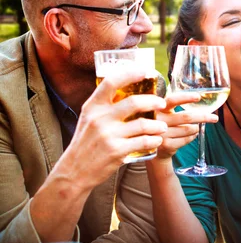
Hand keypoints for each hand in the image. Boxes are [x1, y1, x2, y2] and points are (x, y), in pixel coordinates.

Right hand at [60, 69, 167, 190]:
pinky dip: (154, 140)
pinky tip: (156, 140)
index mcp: (93, 106)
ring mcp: (108, 135)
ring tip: (162, 127)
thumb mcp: (89, 119)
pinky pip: (143, 141)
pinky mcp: (117, 151)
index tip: (147, 72)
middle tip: (162, 104)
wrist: (75, 171)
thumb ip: (105, 105)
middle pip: (134, 102)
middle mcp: (100, 118)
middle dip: (154, 101)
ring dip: (157, 125)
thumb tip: (128, 88)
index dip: (131, 73)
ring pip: (143, 124)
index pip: (111, 82)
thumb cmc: (86, 142)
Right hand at [155, 92, 217, 158]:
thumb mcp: (166, 113)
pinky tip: (190, 136)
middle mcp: (158, 120)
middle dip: (203, 117)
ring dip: (196, 129)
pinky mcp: (165, 145)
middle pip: (186, 117)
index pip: (172, 100)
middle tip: (214, 118)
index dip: (185, 98)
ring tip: (195, 128)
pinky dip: (192, 137)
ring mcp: (161, 134)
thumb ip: (176, 106)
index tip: (198, 97)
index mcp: (158, 108)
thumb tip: (200, 101)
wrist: (153, 147)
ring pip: (189, 129)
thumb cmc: (164, 124)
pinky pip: (187, 139)